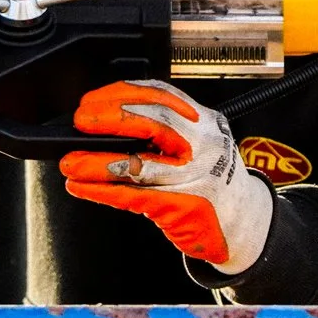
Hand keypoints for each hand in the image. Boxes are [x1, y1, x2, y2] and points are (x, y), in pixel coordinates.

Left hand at [60, 80, 274, 273]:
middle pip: (155, 122)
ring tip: (71, 162)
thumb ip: (167, 130)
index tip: (94, 100)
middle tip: (81, 121)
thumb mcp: (200, 144)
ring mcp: (196, 177)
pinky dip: (104, 191)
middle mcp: (204, 145)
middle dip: (111, 118)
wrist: (246, 223)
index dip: (123, 94)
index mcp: (206, 122)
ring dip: (98, 163)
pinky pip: (136, 197)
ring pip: (140, 165)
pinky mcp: (184, 208)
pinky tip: (82, 187)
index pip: (162, 96)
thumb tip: (110, 120)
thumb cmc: (215, 183)